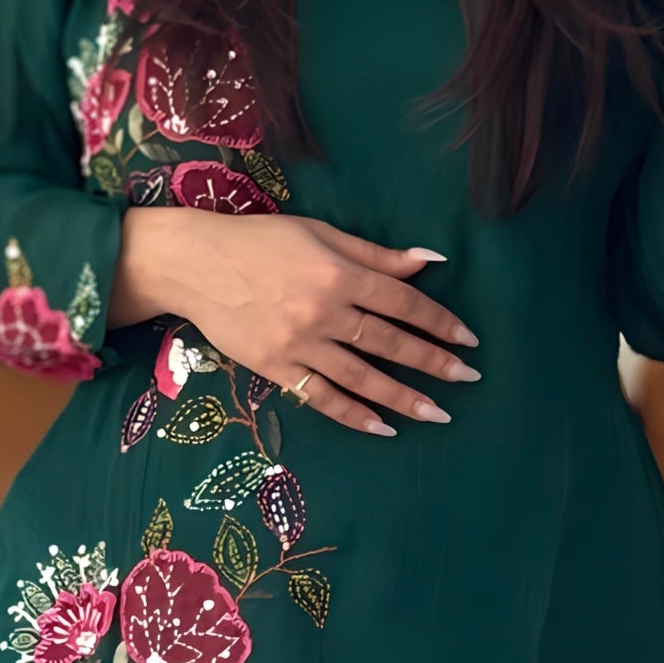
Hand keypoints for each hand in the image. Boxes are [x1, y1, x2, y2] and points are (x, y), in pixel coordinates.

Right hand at [120, 206, 481, 435]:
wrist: (195, 264)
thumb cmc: (261, 241)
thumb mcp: (321, 234)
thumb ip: (375, 254)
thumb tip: (428, 261)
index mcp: (338, 273)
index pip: (402, 301)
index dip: (438, 321)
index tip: (467, 339)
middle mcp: (323, 311)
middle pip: (389, 342)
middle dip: (433, 362)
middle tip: (468, 378)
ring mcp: (299, 344)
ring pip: (362, 377)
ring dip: (403, 397)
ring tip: (437, 414)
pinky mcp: (275, 367)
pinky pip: (321, 397)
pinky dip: (353, 415)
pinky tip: (383, 428)